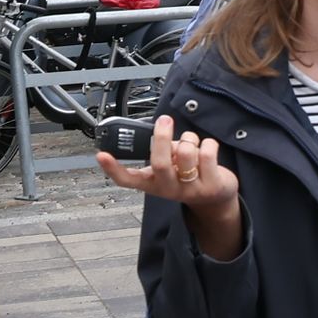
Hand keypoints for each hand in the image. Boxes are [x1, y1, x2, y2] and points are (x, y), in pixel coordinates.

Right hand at [99, 117, 242, 256]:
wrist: (216, 197)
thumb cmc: (187, 175)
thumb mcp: (168, 167)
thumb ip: (163, 151)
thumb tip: (164, 134)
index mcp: (152, 182)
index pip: (127, 179)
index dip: (112, 168)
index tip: (101, 155)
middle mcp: (168, 188)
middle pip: (159, 162)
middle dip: (162, 137)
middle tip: (164, 120)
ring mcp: (190, 190)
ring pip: (186, 152)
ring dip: (189, 140)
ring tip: (192, 146)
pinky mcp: (212, 186)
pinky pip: (207, 152)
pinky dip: (208, 144)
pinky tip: (208, 152)